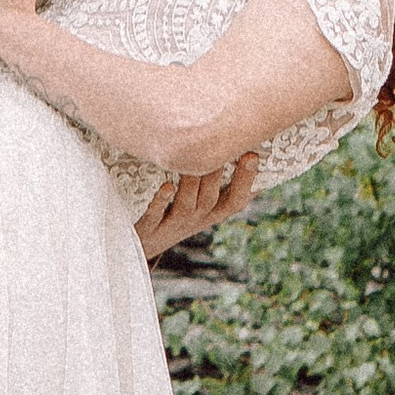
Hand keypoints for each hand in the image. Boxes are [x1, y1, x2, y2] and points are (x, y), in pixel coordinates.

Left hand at [137, 152, 260, 257]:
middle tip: (222, 148)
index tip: (252, 155)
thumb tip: (249, 154)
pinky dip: (160, 202)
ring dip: (191, 183)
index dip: (246, 181)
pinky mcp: (147, 230)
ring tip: (194, 159)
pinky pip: (154, 217)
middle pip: (210, 200)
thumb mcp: (200, 203)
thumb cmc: (175, 215)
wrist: (142, 246)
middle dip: (217, 175)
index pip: (235, 201)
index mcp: (209, 214)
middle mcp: (194, 220)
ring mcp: (171, 226)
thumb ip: (219, 183)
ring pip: (187, 206)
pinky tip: (166, 187)